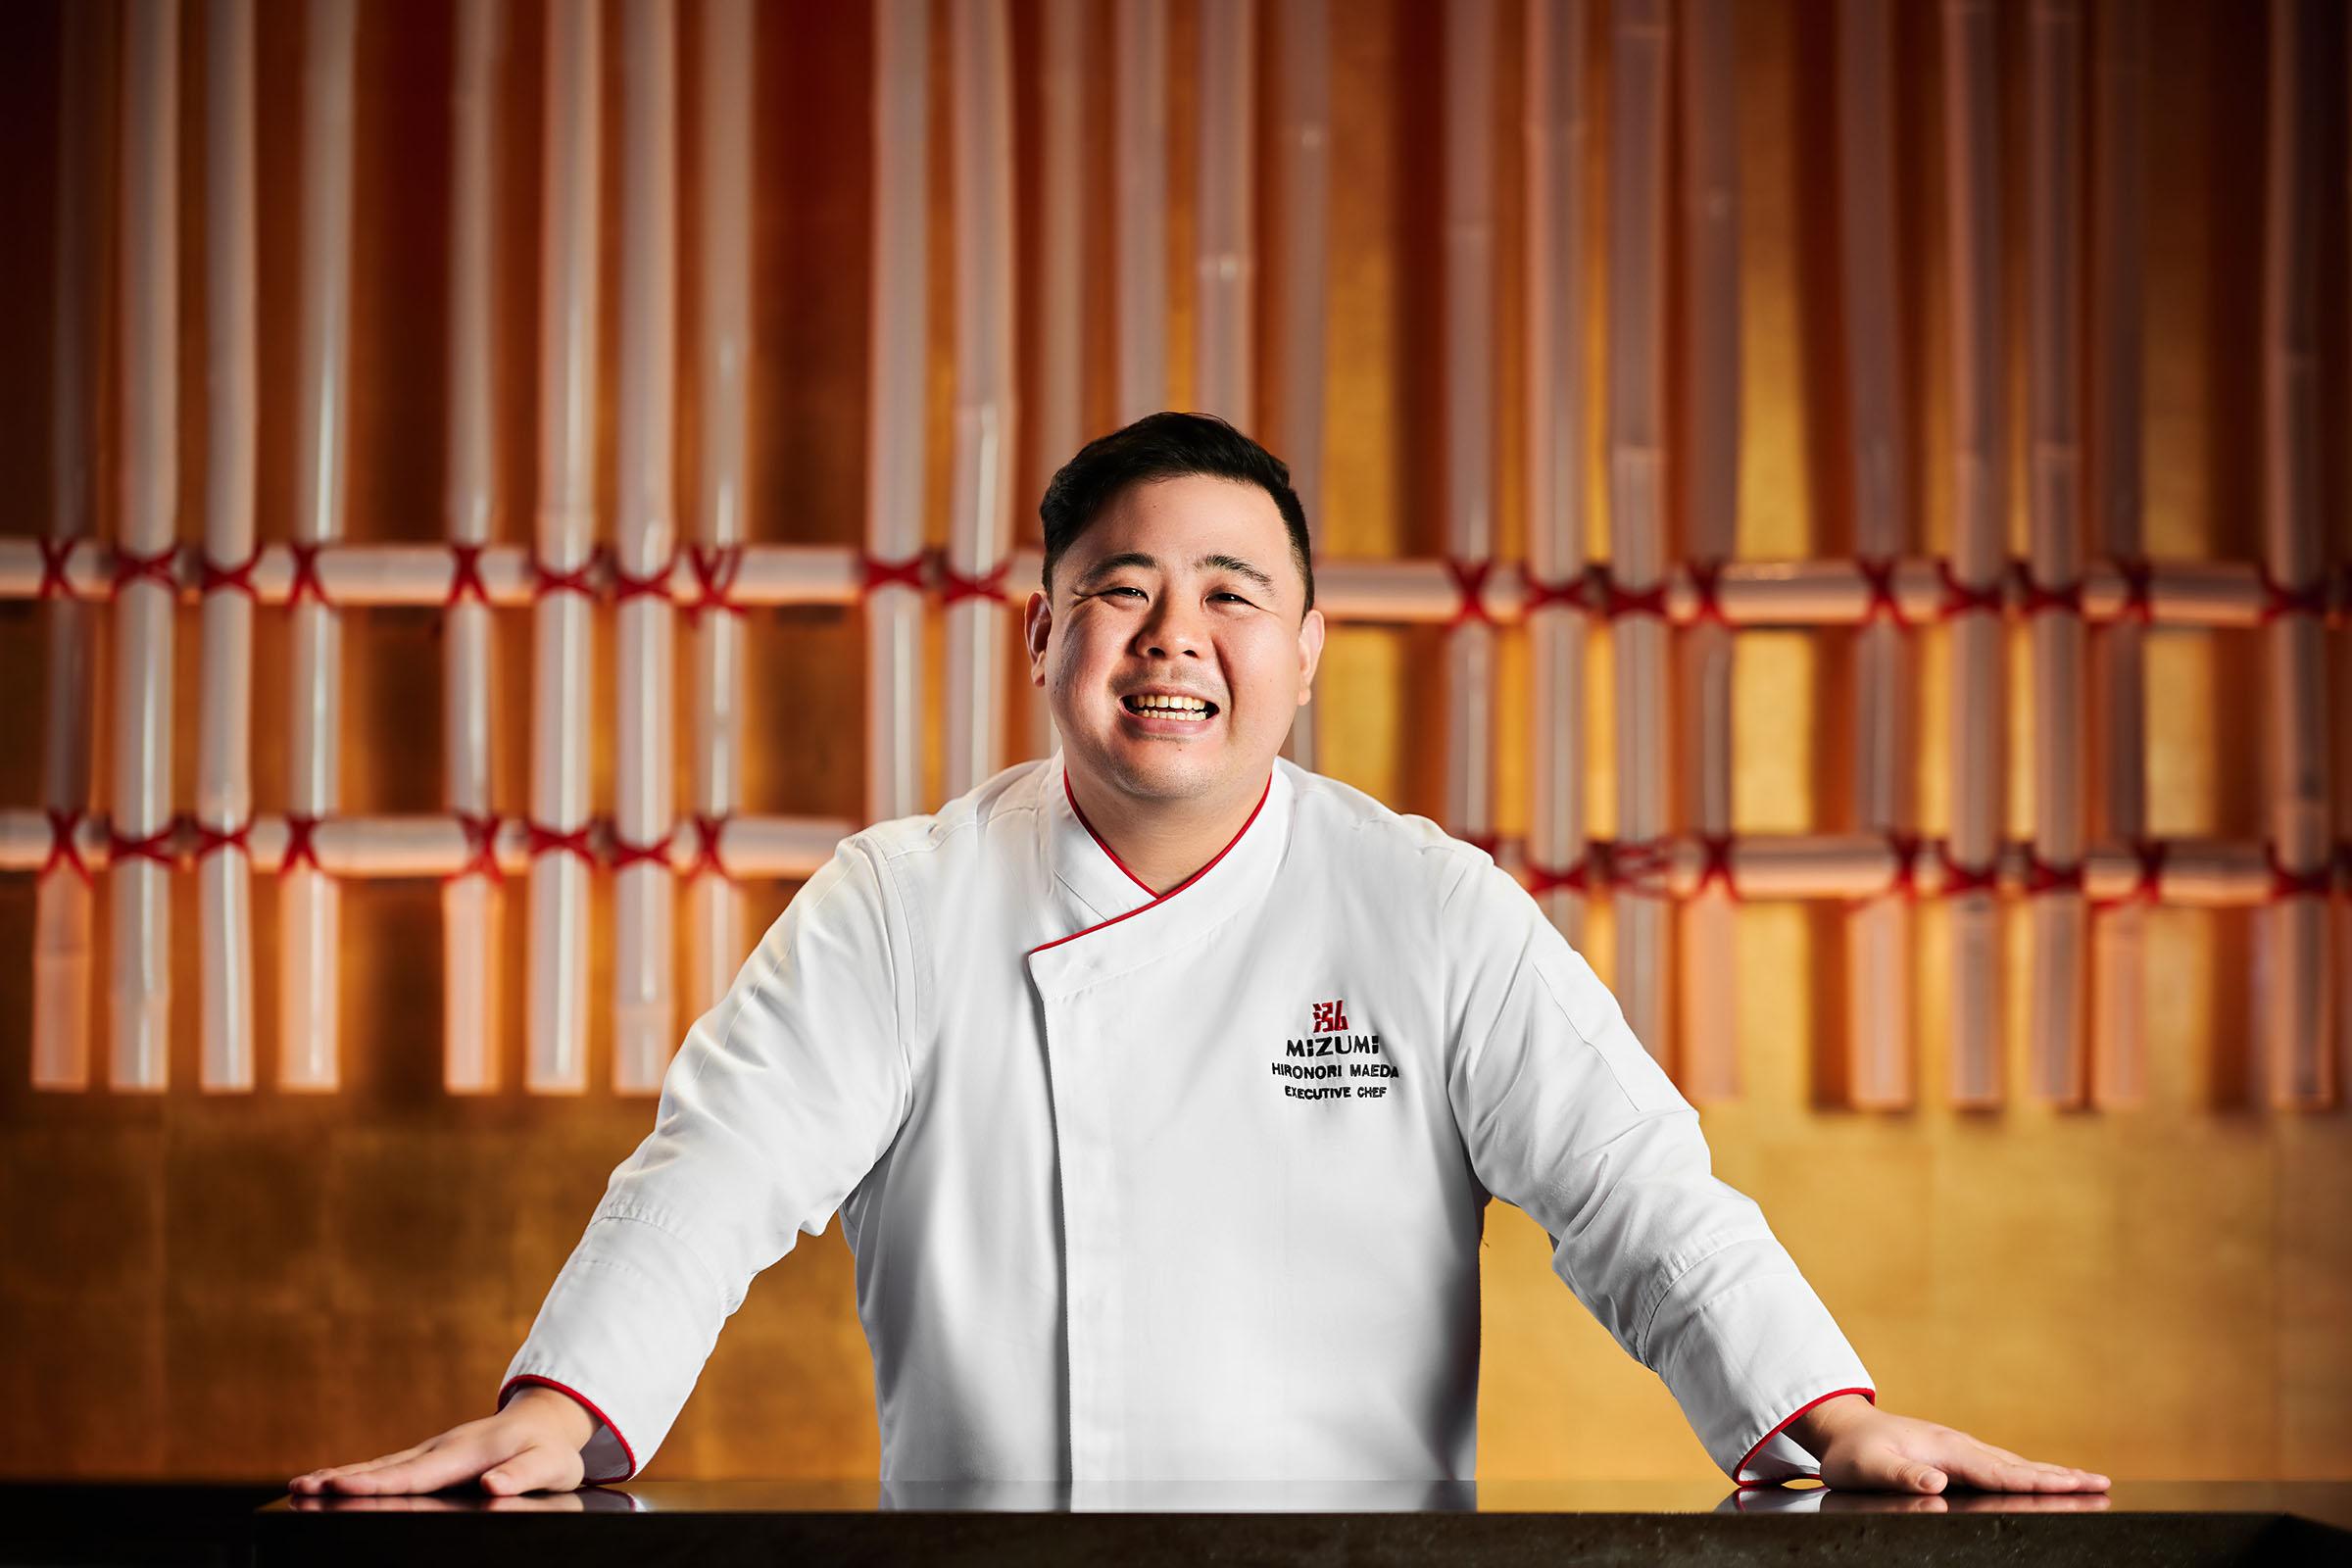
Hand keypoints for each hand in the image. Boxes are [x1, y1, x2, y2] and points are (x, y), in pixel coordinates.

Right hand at [289, 1386, 598, 1497]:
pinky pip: (389, 1466)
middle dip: (344, 1477)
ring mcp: (434, 1450)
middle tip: (302, 1486)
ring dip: (341, 1474)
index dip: (378, 1482)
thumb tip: (491, 1487)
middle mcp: (443, 1447)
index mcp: (468, 1453)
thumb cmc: (550, 1450)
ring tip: (301, 1485)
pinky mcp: (430, 1457)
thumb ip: (523, 1475)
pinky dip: (357, 1473)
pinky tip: (330, 1481)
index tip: (341, 1484)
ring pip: (382, 1464)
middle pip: (388, 1467)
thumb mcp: (551, 1466)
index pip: (417, 1473)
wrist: (546, 1420)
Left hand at [1789, 1395, 2109, 1493]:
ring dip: (2050, 1473)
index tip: (2077, 1485)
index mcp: (1946, 1450)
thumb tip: (1937, 1482)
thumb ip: (1901, 1475)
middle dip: (2061, 1475)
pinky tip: (2040, 1480)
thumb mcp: (1868, 1468)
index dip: (2039, 1481)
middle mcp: (1958, 1445)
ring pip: (2012, 1462)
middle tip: (2103, 1483)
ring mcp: (1958, 1447)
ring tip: (2087, 1482)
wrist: (1840, 1426)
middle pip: (2018, 1464)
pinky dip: (2027, 1472)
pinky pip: (1999, 1465)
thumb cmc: (1852, 1452)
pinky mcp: (1954, 1454)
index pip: (2001, 1471)